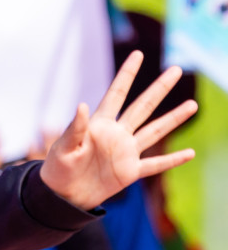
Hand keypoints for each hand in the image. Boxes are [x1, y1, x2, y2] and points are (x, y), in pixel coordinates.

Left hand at [39, 51, 197, 211]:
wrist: (62, 195)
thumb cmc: (57, 168)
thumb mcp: (63, 147)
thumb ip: (74, 128)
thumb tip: (82, 105)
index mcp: (98, 124)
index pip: (116, 93)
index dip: (127, 74)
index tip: (138, 54)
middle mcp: (116, 134)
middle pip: (142, 106)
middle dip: (159, 88)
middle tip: (176, 69)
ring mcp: (125, 152)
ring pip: (155, 131)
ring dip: (173, 119)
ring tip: (193, 105)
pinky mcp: (130, 172)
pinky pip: (155, 164)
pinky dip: (172, 160)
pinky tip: (190, 153)